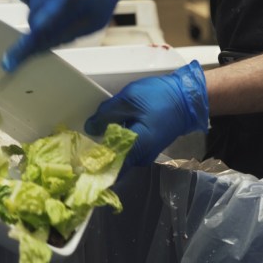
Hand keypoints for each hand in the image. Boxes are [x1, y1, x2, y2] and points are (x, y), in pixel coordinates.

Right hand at [1, 0, 140, 71]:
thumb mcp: (93, 21)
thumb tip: (35, 48)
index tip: (8, 62)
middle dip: (46, 24)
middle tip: (66, 13)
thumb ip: (63, 36)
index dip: (24, 49)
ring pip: (29, 6)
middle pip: (33, 20)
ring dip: (43, 6)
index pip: (40, 30)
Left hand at [85, 60, 209, 166]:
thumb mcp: (129, 100)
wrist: (188, 98)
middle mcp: (140, 157)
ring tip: (88, 142)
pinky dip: (115, 147)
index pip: (108, 165)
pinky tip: (105, 136)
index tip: (74, 161)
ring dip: (105, 152)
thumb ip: (107, 114)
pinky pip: (126, 152)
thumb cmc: (161, 98)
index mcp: (135, 147)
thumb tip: (90, 127)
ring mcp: (145, 154)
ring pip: (119, 158)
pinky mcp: (146, 148)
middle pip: (112, 164)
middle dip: (95, 159)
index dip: (90, 164)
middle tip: (76, 151)